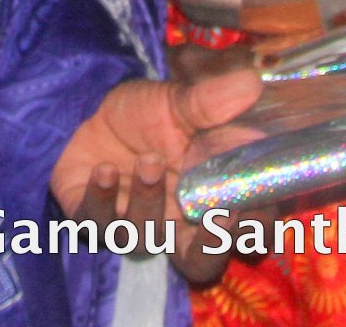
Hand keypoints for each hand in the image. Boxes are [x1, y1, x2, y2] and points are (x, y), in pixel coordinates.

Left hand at [51, 65, 261, 285]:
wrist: (90, 111)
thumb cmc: (148, 115)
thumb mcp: (180, 103)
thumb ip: (212, 102)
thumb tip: (251, 83)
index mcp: (209, 201)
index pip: (247, 231)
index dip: (256, 227)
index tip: (253, 202)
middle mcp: (174, 224)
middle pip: (202, 263)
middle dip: (210, 247)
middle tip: (218, 216)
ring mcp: (132, 225)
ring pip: (145, 239)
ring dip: (148, 201)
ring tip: (147, 160)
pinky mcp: (91, 219)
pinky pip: (96, 223)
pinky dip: (100, 198)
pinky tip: (103, 169)